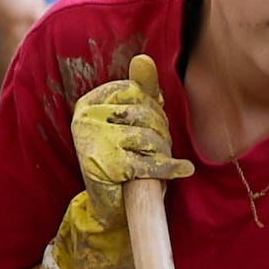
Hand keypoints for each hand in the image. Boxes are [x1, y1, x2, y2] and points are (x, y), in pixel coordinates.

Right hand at [40, 55, 190, 268]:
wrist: (109, 209)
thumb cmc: (124, 161)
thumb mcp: (131, 123)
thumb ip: (139, 90)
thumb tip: (144, 60)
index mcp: (89, 103)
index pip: (137, 92)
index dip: (154, 111)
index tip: (154, 128)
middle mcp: (85, 118)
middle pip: (144, 113)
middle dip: (161, 132)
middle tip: (162, 149)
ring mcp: (93, 141)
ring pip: (149, 136)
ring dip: (163, 151)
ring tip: (162, 162)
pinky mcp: (106, 165)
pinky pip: (149, 162)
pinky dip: (170, 169)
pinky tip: (183, 170)